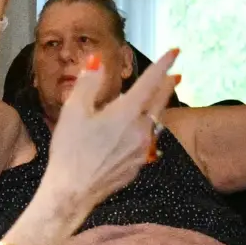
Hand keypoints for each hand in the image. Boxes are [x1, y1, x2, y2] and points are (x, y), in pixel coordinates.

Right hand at [40, 47, 179, 214]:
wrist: (73, 193)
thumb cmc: (70, 150)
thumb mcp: (73, 111)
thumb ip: (88, 83)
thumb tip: (97, 62)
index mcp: (127, 113)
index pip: (150, 81)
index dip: (163, 64)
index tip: (175, 51)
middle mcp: (141, 130)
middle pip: (160, 102)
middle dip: (167, 85)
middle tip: (175, 74)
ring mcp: (142, 150)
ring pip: (156, 123)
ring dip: (159, 108)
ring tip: (160, 99)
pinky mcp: (138, 166)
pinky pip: (149, 141)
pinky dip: (148, 129)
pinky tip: (143, 131)